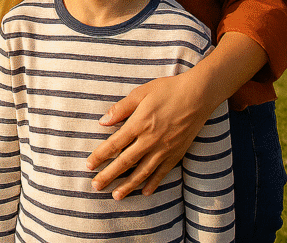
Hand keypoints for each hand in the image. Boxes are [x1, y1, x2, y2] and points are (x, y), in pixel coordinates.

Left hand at [86, 72, 210, 198]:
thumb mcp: (141, 92)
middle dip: (109, 175)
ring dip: (128, 186)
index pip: (114, 144)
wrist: (197, 95)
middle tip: (95, 186)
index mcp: (139, 124)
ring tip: (116, 196)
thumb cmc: (167, 90)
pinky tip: (145, 192)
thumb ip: (121, 108)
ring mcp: (164, 149)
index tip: (89, 165)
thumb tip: (103, 121)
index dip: (100, 156)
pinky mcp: (176, 154)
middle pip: (125, 162)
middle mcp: (150, 140)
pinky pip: (162, 173)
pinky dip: (153, 184)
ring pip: (142, 172)